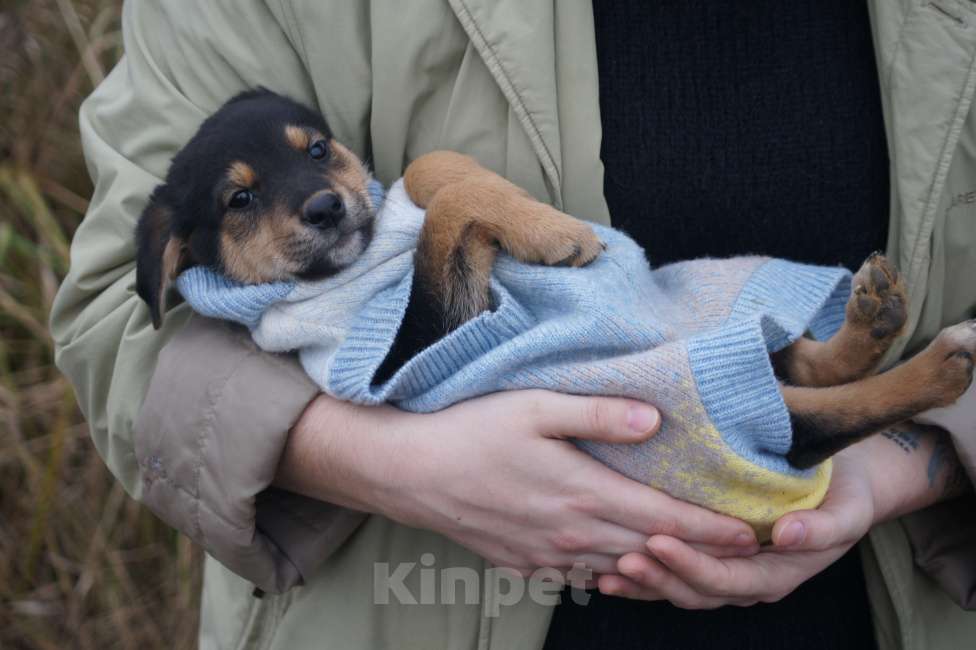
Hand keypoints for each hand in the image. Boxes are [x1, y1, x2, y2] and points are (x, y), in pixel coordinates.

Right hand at [277, 390, 757, 577]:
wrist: (409, 472)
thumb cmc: (470, 431)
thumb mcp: (533, 408)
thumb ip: (598, 414)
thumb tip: (655, 421)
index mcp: (583, 494)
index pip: (666, 520)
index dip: (714, 529)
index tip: (755, 535)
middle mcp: (572, 532)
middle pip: (652, 551)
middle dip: (700, 554)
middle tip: (742, 552)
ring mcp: (547, 554)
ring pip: (620, 568)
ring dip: (661, 568)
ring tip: (695, 562)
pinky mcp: (524, 563)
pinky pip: (582, 575)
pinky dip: (614, 573)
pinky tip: (624, 565)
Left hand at [598, 427, 957, 606]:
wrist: (847, 488)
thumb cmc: (846, 494)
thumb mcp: (847, 509)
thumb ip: (822, 527)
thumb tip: (787, 535)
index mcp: (778, 574)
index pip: (726, 579)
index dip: (691, 565)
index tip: (659, 541)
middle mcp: (749, 581)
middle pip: (696, 592)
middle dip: (659, 579)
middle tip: (622, 559)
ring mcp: (730, 573)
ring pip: (681, 589)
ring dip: (646, 584)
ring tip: (608, 571)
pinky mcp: (714, 559)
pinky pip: (676, 575)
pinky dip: (645, 577)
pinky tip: (609, 569)